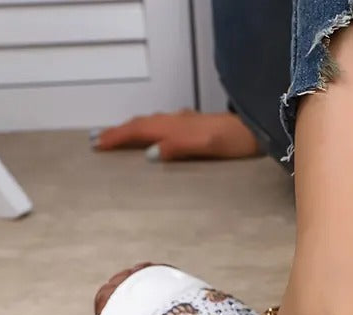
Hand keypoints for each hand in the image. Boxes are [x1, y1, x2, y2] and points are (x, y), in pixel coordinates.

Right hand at [93, 110, 260, 160]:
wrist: (256, 130)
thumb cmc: (232, 141)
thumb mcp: (206, 146)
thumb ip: (178, 148)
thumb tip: (150, 154)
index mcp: (174, 127)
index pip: (138, 131)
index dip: (117, 137)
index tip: (96, 145)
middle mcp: (175, 122)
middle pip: (140, 124)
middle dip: (117, 132)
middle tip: (96, 140)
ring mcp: (185, 123)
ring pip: (150, 124)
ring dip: (131, 130)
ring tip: (116, 137)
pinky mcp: (194, 127)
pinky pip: (162, 127)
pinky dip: (149, 131)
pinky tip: (153, 136)